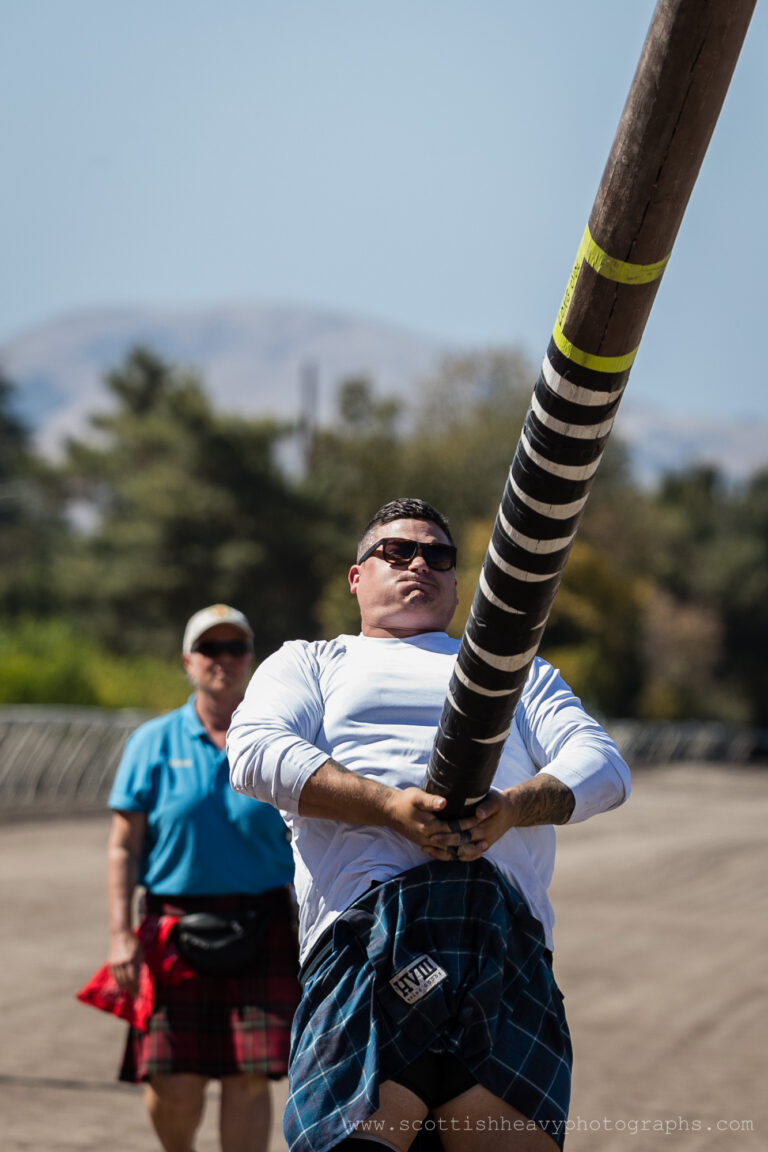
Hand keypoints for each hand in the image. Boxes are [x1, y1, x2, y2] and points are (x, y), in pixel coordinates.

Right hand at [108, 929, 141, 994]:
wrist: (119, 934)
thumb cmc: (133, 941)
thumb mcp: (140, 951)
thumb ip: (139, 964)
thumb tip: (140, 977)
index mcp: (129, 960)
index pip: (133, 978)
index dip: (136, 986)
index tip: (140, 992)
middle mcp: (121, 963)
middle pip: (125, 981)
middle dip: (131, 989)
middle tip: (135, 995)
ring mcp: (114, 964)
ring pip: (119, 979)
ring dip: (125, 987)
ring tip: (130, 992)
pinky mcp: (110, 963)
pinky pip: (115, 976)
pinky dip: (119, 981)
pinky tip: (123, 985)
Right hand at [382, 786, 481, 855]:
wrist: (389, 812)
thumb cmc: (404, 801)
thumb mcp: (417, 796)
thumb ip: (430, 801)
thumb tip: (444, 803)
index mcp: (429, 827)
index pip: (454, 827)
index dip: (468, 823)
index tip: (480, 819)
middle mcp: (429, 838)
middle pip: (454, 842)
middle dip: (471, 840)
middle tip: (487, 839)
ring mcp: (427, 843)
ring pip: (449, 852)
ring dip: (465, 852)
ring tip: (480, 850)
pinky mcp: (425, 844)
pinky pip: (442, 854)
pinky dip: (454, 856)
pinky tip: (463, 854)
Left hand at [424, 774, 575, 860]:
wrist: (512, 812)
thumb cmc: (500, 803)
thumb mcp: (495, 800)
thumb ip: (487, 807)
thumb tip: (478, 814)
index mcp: (483, 826)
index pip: (463, 832)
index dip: (448, 833)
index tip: (434, 832)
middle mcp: (482, 838)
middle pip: (460, 844)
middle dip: (443, 843)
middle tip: (428, 840)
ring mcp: (482, 845)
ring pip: (462, 853)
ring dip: (445, 853)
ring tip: (428, 849)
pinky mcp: (481, 847)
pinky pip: (467, 856)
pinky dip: (453, 857)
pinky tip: (439, 854)